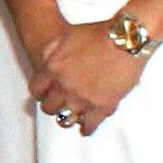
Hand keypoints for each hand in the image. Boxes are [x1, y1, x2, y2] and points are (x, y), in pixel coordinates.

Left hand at [25, 19, 147, 134]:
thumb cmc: (98, 33)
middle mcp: (64, 86)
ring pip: (66, 118)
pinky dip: (86, 128)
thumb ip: (50, 51)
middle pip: (48, 107)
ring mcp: (82, 98)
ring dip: (68, 117)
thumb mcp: (65, 36)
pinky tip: (86, 128)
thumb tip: (43, 63)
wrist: (126, 39)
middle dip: (53, 105)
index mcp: (52, 68)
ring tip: (72, 117)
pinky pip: (89, 125)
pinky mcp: (101, 106)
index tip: (47, 94)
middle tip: (60, 104)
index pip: (36, 90)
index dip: (42, 93)